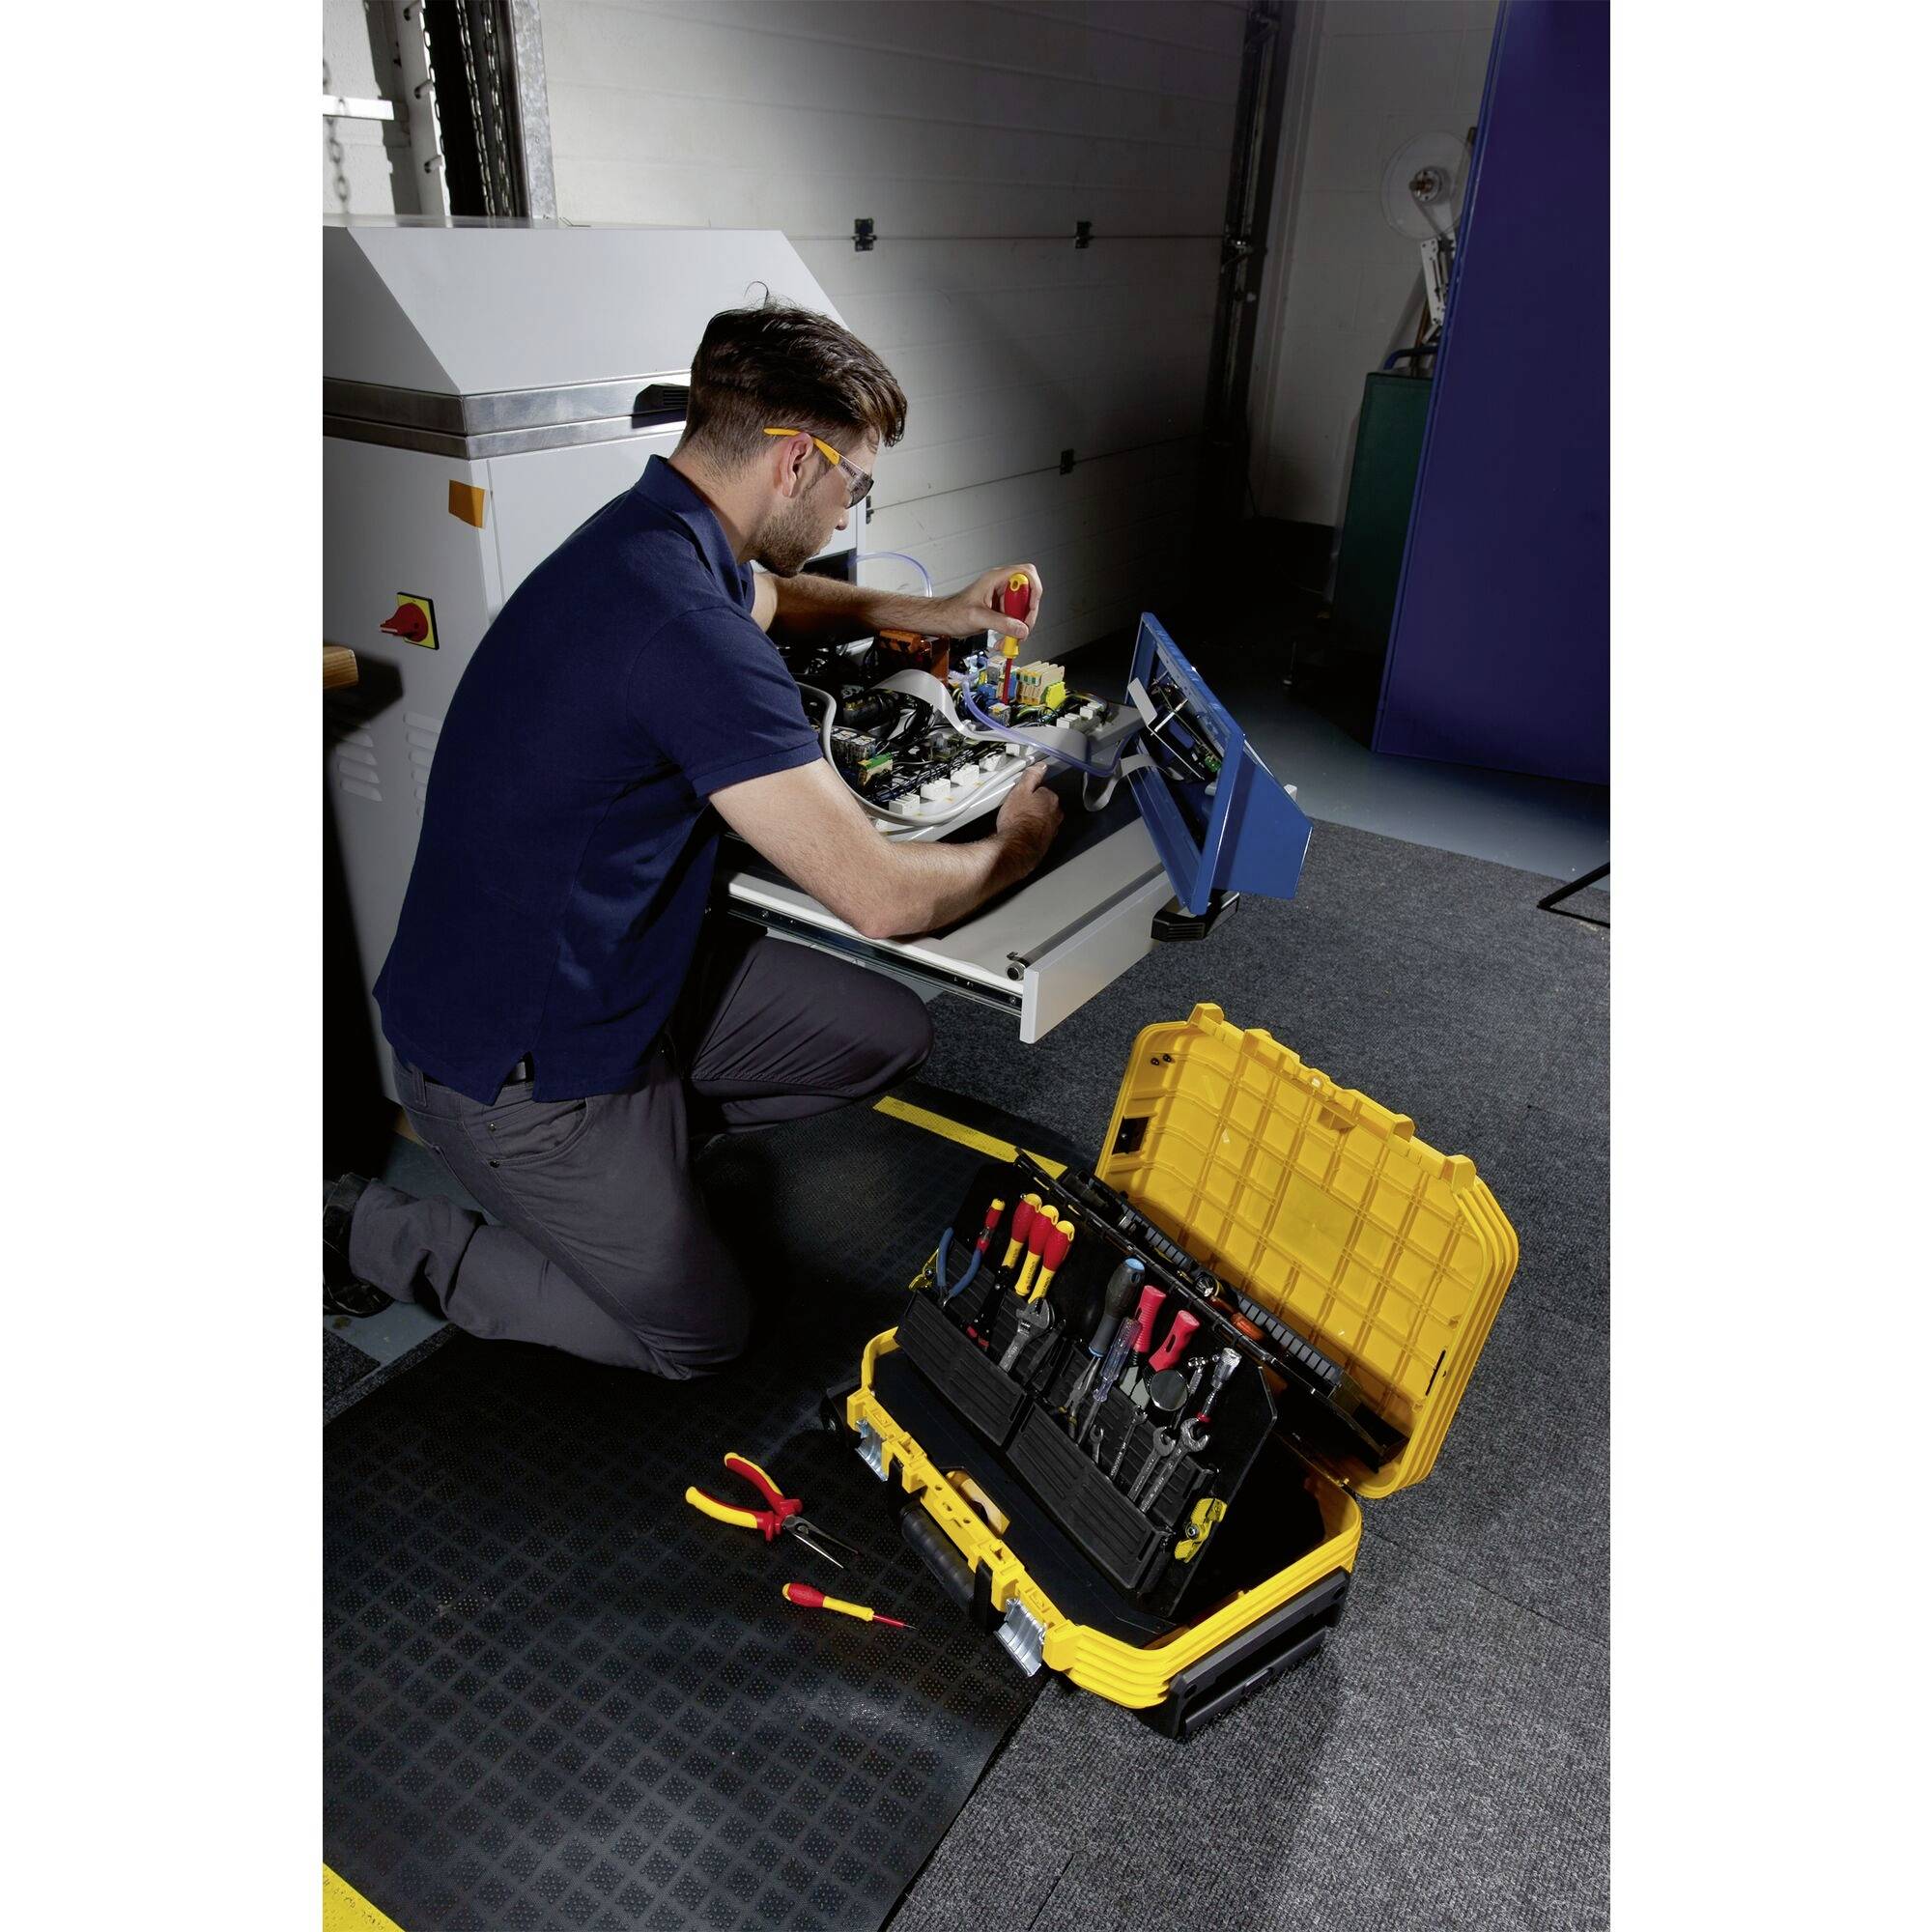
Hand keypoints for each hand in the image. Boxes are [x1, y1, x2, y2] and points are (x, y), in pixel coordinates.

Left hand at [928, 562, 1044, 643]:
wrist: (943, 620)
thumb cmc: (952, 612)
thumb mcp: (977, 617)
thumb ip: (1001, 623)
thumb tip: (1021, 630)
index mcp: (995, 578)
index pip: (1026, 573)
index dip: (1034, 589)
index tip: (1030, 607)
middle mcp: (1001, 585)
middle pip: (1029, 593)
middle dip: (1028, 614)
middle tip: (1022, 628)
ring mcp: (1001, 598)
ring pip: (1024, 608)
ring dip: (1021, 626)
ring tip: (1010, 638)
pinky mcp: (1001, 610)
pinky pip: (1015, 618)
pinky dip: (1014, 630)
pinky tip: (1004, 639)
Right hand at [995, 764, 1062, 867]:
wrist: (1016, 848)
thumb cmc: (1018, 820)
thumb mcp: (1020, 791)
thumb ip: (1031, 776)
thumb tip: (1040, 767)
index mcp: (1051, 799)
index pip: (1042, 790)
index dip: (1029, 792)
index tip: (1020, 795)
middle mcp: (1055, 815)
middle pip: (1043, 805)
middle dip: (1031, 806)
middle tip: (1016, 808)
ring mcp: (1051, 829)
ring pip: (1041, 819)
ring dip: (1031, 819)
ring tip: (1016, 821)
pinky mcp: (1045, 842)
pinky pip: (1037, 832)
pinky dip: (1030, 831)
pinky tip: (1019, 832)